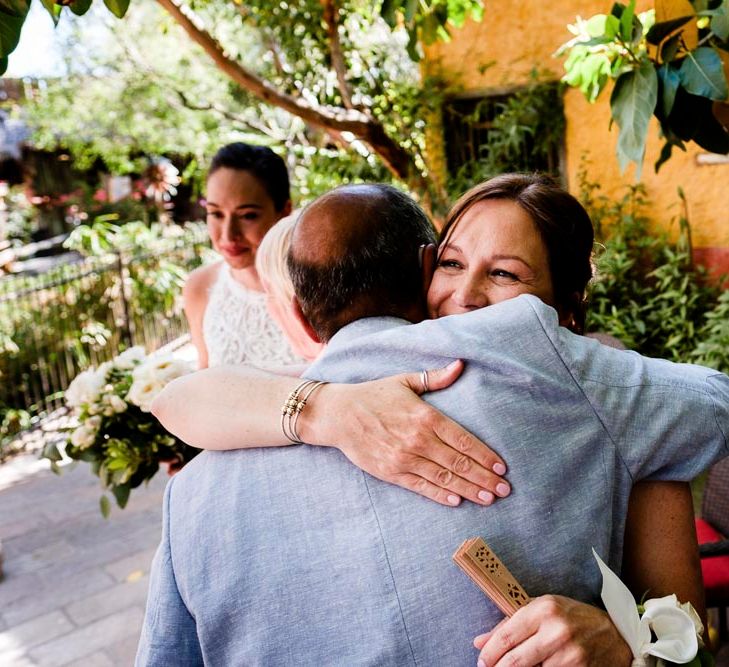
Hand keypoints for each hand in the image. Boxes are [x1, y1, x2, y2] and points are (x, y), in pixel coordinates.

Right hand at [300, 360, 509, 506]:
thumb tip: (460, 365)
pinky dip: (440, 494)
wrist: (339, 414)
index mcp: (424, 416)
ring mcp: (404, 458)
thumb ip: (435, 378)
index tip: (501, 467)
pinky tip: (457, 501)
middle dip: (483, 477)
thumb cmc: (374, 395)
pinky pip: (421, 486)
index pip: (462, 439)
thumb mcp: (405, 381)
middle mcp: (417, 439)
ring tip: (488, 498)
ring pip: (443, 477)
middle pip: (458, 462)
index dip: (484, 455)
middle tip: (504, 489)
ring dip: (468, 489)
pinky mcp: (391, 472)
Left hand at [473, 595, 632, 666]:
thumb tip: (478, 642)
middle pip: (514, 661)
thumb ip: (508, 625)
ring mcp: (570, 655)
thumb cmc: (571, 617)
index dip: (488, 654)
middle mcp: (556, 631)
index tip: (481, 661)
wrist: (615, 633)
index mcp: (543, 609)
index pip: (505, 636)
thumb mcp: (540, 610)